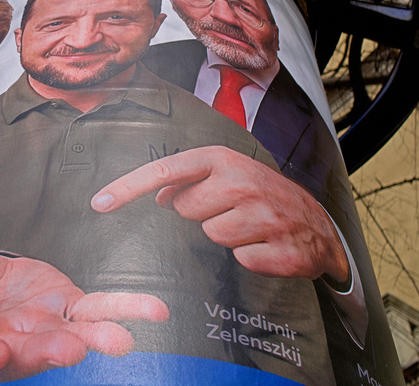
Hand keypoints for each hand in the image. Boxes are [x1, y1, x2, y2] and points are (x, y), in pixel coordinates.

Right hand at [0, 252, 168, 381]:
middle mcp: (8, 347)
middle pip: (27, 354)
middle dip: (48, 352)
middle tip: (68, 351)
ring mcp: (41, 327)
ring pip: (72, 335)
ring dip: (96, 338)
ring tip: (122, 341)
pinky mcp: (65, 304)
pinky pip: (99, 308)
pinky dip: (123, 309)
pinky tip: (153, 311)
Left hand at [90, 145, 348, 281]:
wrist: (319, 225)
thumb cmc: (262, 195)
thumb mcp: (228, 174)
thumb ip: (191, 179)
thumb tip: (160, 196)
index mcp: (223, 158)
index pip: (165, 170)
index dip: (129, 187)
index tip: (98, 203)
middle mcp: (241, 181)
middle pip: (186, 210)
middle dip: (201, 214)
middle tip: (230, 210)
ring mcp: (263, 215)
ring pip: (212, 236)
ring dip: (226, 237)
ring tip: (249, 227)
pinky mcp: (279, 250)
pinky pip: (240, 260)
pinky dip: (249, 258)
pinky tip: (265, 246)